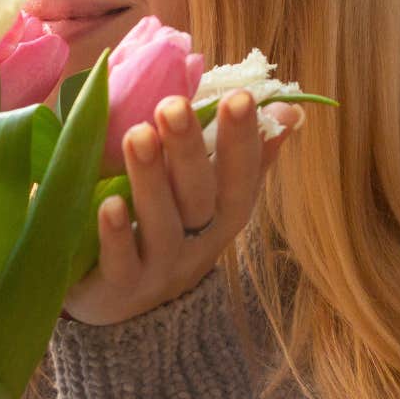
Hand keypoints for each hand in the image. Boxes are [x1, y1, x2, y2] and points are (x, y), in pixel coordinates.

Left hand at [62, 90, 300, 325]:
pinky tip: (108, 203)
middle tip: (172, 105)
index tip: (240, 97)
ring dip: (150, 180)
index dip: (243, 140)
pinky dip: (116, 234)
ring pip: (161, 226)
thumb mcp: (209, 191)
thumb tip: (291, 107)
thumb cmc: (169, 226)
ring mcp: (161, 268)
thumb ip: (242, 151)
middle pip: (200, 197)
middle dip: (188, 149)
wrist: (123, 301)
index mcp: (223, 213)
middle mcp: (198, 242)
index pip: (240, 176)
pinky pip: (122, 264)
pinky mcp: (121, 287)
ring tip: (136, 135)